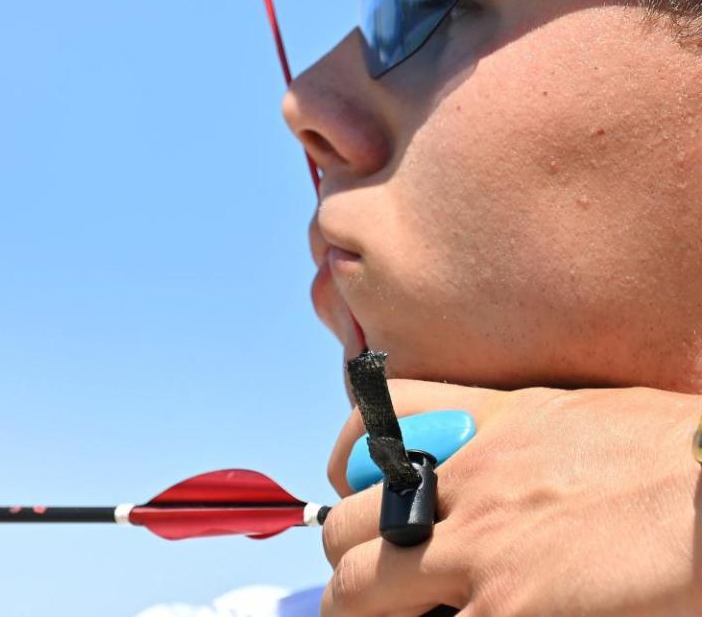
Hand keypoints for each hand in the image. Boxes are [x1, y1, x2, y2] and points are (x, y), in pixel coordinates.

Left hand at [321, 382, 701, 615]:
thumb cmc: (669, 454)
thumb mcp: (571, 418)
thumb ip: (510, 439)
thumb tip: (487, 471)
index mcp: (482, 427)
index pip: (371, 422)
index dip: (349, 463)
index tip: (362, 493)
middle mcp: (463, 485)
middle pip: (346, 524)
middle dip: (347, 560)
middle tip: (371, 584)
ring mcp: (479, 553)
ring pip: (358, 591)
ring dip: (361, 611)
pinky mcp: (508, 612)